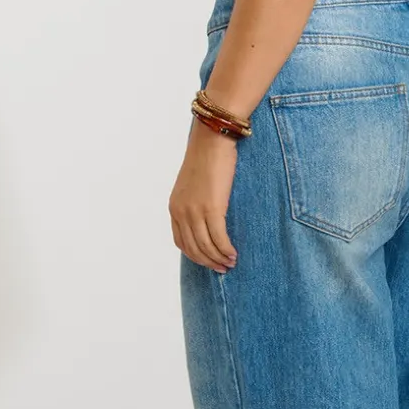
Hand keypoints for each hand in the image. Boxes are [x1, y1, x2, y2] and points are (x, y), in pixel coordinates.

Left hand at [169, 118, 240, 270]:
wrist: (211, 140)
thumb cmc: (207, 158)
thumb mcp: (194, 183)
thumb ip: (195, 201)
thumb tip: (208, 215)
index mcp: (174, 207)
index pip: (181, 241)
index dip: (195, 255)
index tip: (209, 260)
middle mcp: (181, 212)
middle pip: (193, 248)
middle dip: (208, 262)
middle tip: (223, 268)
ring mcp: (195, 211)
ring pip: (206, 246)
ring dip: (219, 259)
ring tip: (231, 263)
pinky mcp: (211, 208)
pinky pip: (218, 238)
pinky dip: (226, 249)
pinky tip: (234, 254)